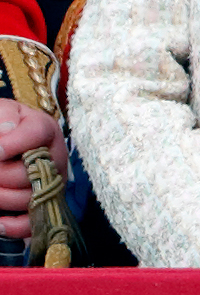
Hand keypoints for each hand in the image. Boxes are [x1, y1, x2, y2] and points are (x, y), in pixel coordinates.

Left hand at [0, 101, 65, 238]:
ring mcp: (50, 184)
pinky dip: (12, 226)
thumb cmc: (3, 127)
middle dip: (0, 175)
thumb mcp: (2, 113)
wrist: (5, 143)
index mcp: (45, 129)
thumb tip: (7, 129)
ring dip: (0, 197)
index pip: (37, 134)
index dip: (11, 144)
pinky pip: (31, 224)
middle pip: (27, 173)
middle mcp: (54, 157)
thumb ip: (5, 116)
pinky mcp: (42, 207)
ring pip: (26, 199)